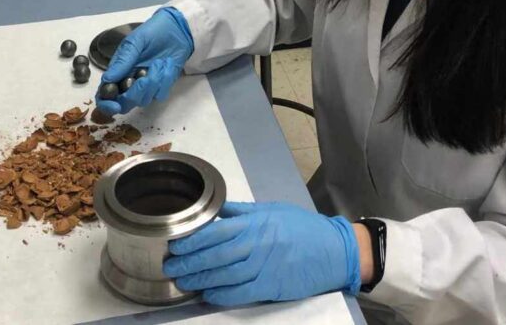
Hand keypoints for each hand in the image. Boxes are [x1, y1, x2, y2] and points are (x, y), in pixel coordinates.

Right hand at [96, 7, 193, 115]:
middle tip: (145, 79)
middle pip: (125, 104)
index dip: (106, 104)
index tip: (114, 105)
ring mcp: (146, 86)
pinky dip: (165, 79)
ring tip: (160, 62)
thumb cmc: (153, 32)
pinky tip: (168, 63)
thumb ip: (122, 60)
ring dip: (153, 82)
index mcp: (117, 71)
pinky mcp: (162, 86)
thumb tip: (107, 79)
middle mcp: (129, 82)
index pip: (105, 95)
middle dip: (135, 94)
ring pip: (144, 100)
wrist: (177, 28)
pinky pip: (161, 94)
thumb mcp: (135, 41)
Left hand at [163, 201, 360, 305]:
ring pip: (225, 275)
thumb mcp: (271, 210)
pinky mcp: (272, 286)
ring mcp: (264, 266)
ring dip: (201, 280)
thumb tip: (216, 209)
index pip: (216, 231)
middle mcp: (257, 243)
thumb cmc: (302, 227)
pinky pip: (241, 293)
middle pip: (216, 255)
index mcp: (255, 222)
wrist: (334, 250)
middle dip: (190, 262)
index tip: (176, 244)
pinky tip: (208, 295)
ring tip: (183, 281)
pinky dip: (222, 295)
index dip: (193, 239)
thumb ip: (242, 212)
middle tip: (171, 266)